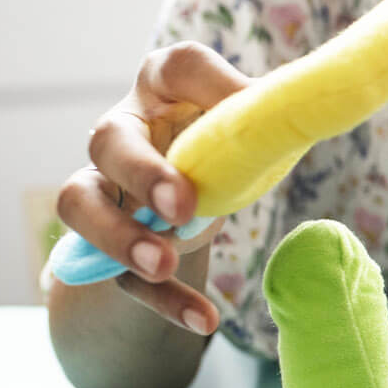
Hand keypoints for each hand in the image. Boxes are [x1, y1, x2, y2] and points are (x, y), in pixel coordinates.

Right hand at [54, 42, 249, 331]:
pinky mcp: (109, 247)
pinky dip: (164, 302)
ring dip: (118, 236)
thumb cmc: (226, 148)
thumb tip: (308, 109)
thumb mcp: (252, 131)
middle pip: (107, 140)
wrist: (190, 202)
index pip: (175, 67)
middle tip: (182, 208)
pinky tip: (205, 321)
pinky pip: (121, 275)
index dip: (207, 84)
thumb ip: (270, 120)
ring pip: (80, 205)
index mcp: (166, 89)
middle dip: (142, 174)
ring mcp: (105, 188)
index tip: (242, 109)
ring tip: (161, 263)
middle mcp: (123, 132)